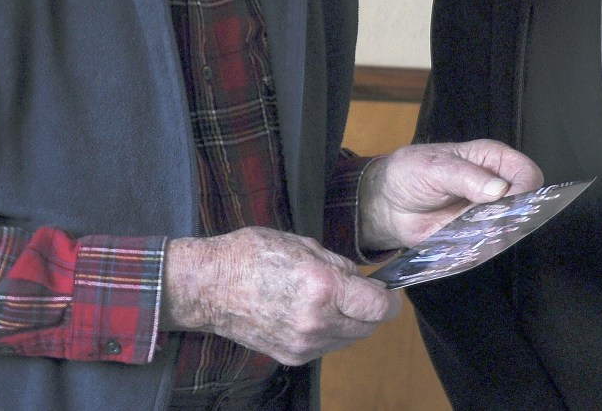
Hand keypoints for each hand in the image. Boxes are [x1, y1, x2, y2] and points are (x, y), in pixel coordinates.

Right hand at [160, 227, 400, 364]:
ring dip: (350, 322)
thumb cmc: (252, 255)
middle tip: (359, 292)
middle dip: (371, 310)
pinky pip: (326, 347)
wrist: (210, 286)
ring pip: (349, 340)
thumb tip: (361, 280)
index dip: (391, 300)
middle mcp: (317, 321)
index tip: (390, 292)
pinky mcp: (291, 356)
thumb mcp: (302, 244)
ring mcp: (303, 344)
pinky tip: (312, 312)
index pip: (378, 307)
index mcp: (322, 288)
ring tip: (330, 299)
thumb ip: (337, 264)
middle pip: (368, 328)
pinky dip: (329, 332)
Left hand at [357, 139, 544, 251]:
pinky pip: (490, 246)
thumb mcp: (433, 167)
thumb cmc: (410, 172)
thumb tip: (500, 189)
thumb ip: (466, 176)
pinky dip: (479, 248)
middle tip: (485, 222)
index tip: (506, 203)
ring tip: (466, 231)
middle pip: (526, 205)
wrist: (388, 203)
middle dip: (510, 217)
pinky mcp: (477, 236)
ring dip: (493, 235)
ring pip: (510, 229)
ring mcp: (488, 213)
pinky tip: (461, 242)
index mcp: (491, 159)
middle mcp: (496, 186)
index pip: (526, 173)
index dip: (524, 189)